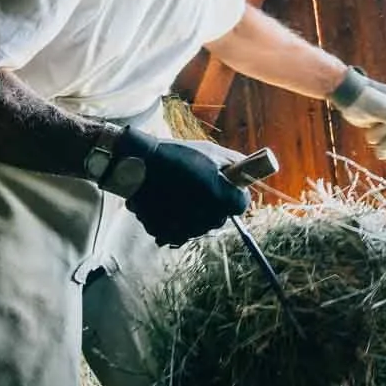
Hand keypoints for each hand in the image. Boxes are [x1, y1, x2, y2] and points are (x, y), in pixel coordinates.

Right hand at [117, 133, 251, 247]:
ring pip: (198, 226)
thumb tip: (248, 173)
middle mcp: (207, 219)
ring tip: (178, 192)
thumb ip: (236, 163)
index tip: (223, 183)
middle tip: (197, 184)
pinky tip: (166, 203)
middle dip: (213, 203)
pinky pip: (178, 232)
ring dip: (194, 213)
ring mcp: (186, 229)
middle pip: (220, 217)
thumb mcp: (211, 151)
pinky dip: (174, 221)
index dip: (234, 192)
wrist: (137, 165)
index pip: (240, 204)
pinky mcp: (166, 234)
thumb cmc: (176, 155)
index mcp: (221, 198)